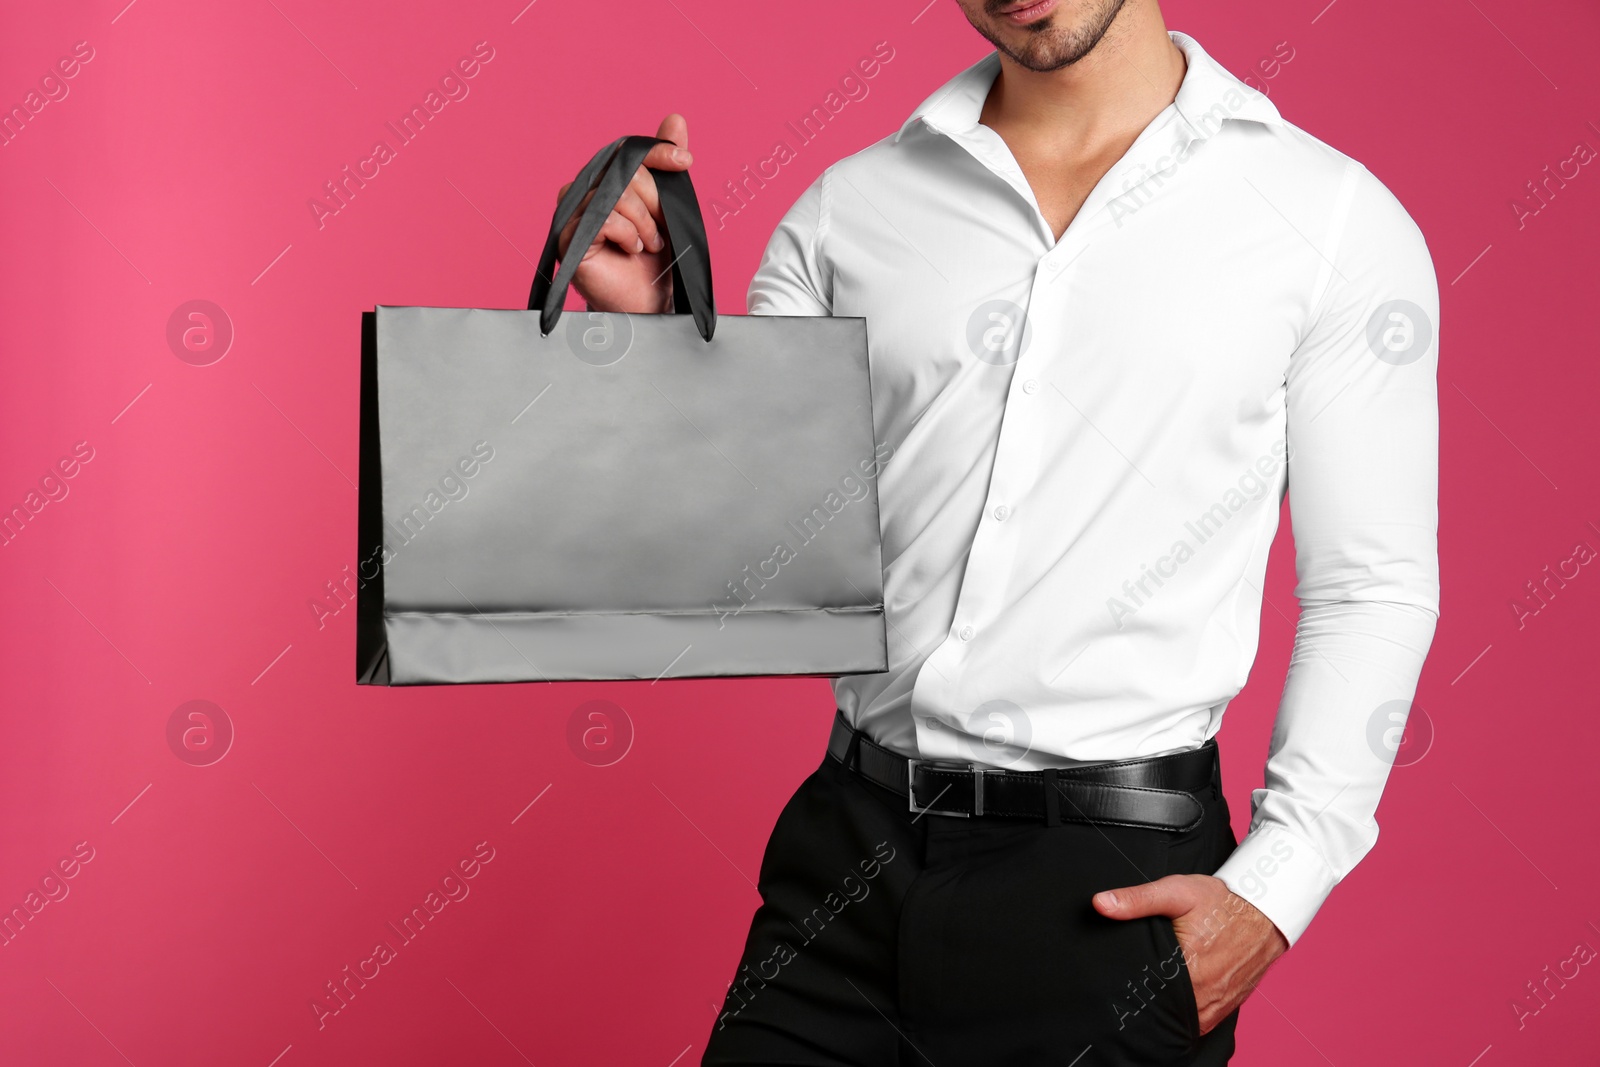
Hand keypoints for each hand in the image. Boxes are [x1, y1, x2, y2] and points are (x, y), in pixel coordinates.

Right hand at [556, 112, 692, 314]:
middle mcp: (585, 192)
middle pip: (625, 172)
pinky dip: (627, 234)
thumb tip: (675, 119)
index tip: (686, 161)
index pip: (628, 152)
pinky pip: (604, 218)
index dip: (657, 152)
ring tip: (646, 244)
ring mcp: (573, 214)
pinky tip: (630, 249)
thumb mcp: (668, 208)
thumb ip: (666, 166)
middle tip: (658, 233)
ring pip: (616, 195)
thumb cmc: (653, 259)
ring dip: (643, 224)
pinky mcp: (569, 238)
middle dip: (654, 204)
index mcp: (606, 182)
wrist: (645, 303)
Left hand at [1093, 874, 1287, 1033]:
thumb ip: (1137, 900)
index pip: (1143, 989)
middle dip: (1144, 994)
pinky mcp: (1222, 1011)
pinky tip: (1170, 994)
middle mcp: (1202, 995)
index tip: (1121, 972)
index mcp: (1187, 970)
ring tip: (1152, 985)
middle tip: (1135, 977)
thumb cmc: (1221, 902)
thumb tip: (1100, 904)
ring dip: (1162, 1005)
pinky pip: (1194, 1021)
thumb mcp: (1176, 892)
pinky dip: (1181, 1011)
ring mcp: (1214, 1007)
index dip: (1128, 982)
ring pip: (1176, 1017)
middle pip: (1158, 1005)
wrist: (1265, 915)